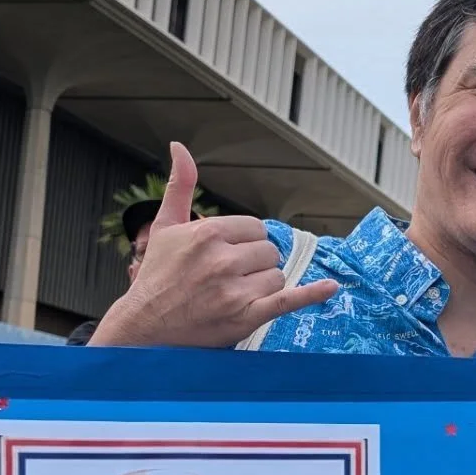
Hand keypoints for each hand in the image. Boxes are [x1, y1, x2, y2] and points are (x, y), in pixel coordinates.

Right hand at [93, 143, 338, 347]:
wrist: (144, 327)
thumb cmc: (156, 277)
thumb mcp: (165, 227)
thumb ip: (180, 186)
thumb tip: (179, 146)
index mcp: (208, 233)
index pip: (255, 228)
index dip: (246, 242)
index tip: (228, 256)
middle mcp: (222, 260)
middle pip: (268, 251)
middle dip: (254, 263)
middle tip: (228, 278)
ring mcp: (235, 290)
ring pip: (276, 276)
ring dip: (262, 285)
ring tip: (233, 295)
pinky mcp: (245, 317)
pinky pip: (288, 301)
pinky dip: (312, 294)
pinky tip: (331, 287)